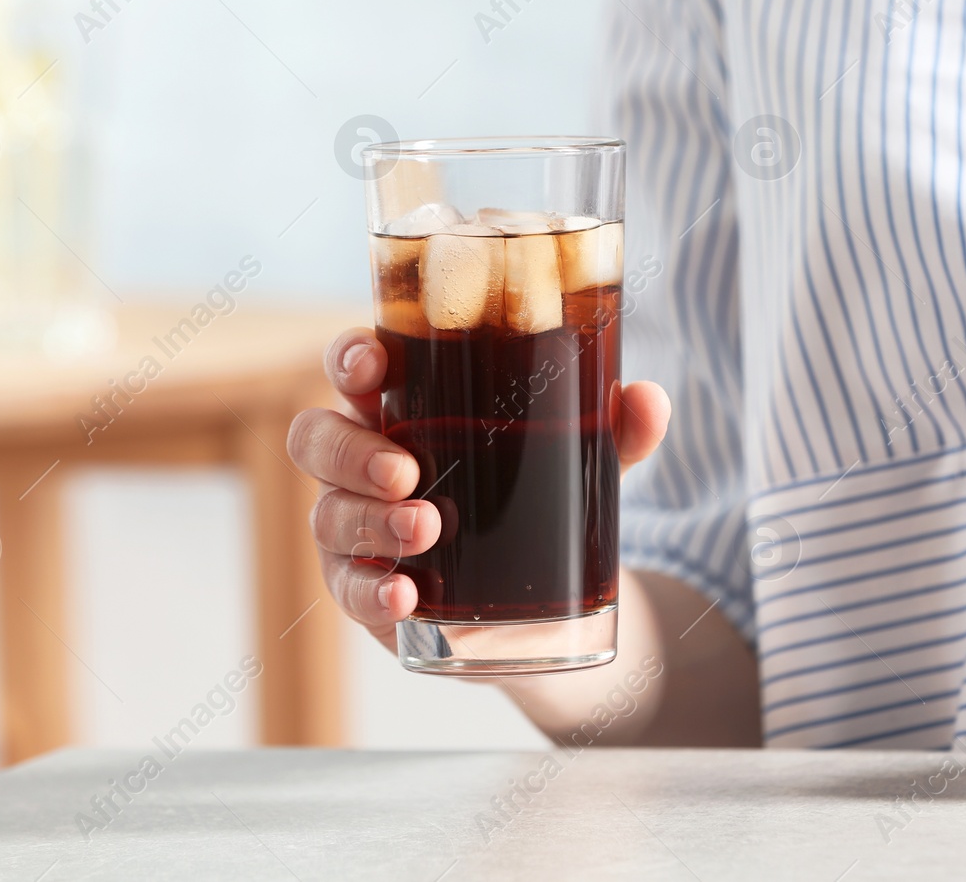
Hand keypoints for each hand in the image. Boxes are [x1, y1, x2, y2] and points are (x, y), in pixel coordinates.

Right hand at [287, 327, 670, 651]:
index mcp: (404, 410)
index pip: (355, 369)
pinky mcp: (368, 593)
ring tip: (427, 528)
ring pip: (329, 515)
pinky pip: (349, 590)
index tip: (375, 364)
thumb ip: (614, 431)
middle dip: (350, 450)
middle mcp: (364, 465)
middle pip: (316, 439)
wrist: (543, 606)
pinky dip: (373, 591)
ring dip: (372, 521)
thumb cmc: (535, 499)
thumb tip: (649, 399)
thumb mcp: (580, 463)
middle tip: (405, 469)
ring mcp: (356, 531)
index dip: (351, 358)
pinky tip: (403, 594)